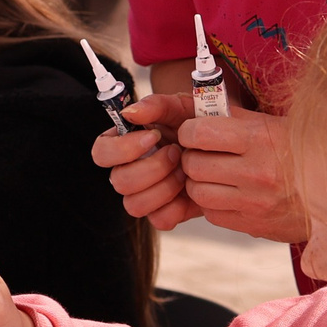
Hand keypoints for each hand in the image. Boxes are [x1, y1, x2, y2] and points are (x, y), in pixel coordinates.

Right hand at [94, 90, 202, 230]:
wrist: (225, 147)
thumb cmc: (197, 123)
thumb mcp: (181, 106)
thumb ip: (155, 105)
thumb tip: (129, 113)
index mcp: (124, 145)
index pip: (101, 153)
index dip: (122, 149)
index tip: (152, 136)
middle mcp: (128, 172)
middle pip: (118, 181)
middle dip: (152, 167)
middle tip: (176, 152)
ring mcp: (144, 195)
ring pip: (134, 205)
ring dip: (163, 187)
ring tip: (184, 171)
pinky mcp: (163, 213)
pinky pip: (159, 220)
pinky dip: (176, 207)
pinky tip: (188, 189)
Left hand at [178, 105, 309, 242]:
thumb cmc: (301, 147)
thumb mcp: (273, 123)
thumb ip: (233, 117)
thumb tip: (192, 106)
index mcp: (260, 139)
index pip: (199, 133)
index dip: (189, 132)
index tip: (195, 132)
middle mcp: (257, 172)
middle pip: (193, 165)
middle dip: (190, 157)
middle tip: (201, 154)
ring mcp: (255, 203)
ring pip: (198, 193)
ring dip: (198, 182)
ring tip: (212, 174)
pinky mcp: (254, 225)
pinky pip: (213, 214)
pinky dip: (213, 204)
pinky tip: (228, 193)